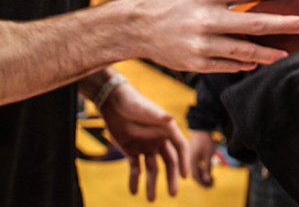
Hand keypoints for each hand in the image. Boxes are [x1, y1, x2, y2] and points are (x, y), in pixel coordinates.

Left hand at [100, 83, 190, 200]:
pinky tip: (134, 191)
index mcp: (167, 129)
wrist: (112, 102)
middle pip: (169, 162)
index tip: (186, 176)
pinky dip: (135, 180)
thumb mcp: (144, 109)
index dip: (184, 161)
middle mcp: (159, 140)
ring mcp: (145, 146)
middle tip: (173, 194)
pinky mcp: (132, 151)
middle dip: (171, 178)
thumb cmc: (132, 102)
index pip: (180, 148)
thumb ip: (157, 116)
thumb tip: (170, 118)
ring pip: (152, 169)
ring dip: (152, 184)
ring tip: (151, 199)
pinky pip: (135, 168)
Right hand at [131, 0, 298, 72]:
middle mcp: (205, 18)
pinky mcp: (196, 62)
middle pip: (252, 23)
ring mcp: (201, 43)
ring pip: (243, 51)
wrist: (135, 27)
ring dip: (267, 52)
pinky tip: (257, 61)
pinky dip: (244, 63)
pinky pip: (227, 65)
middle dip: (281, 24)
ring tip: (286, 51)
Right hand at [189, 130, 216, 187]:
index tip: (214, 183)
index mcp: (191, 161)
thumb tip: (207, 180)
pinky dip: (202, 172)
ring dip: (204, 178)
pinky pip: (196, 168)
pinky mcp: (192, 157)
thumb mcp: (208, 154)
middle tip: (214, 184)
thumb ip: (207, 168)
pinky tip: (208, 172)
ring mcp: (190, 159)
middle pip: (195, 177)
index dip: (205, 183)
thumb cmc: (206, 140)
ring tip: (213, 179)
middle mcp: (188, 162)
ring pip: (196, 173)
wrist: (201, 128)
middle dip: (204, 183)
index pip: (196, 178)